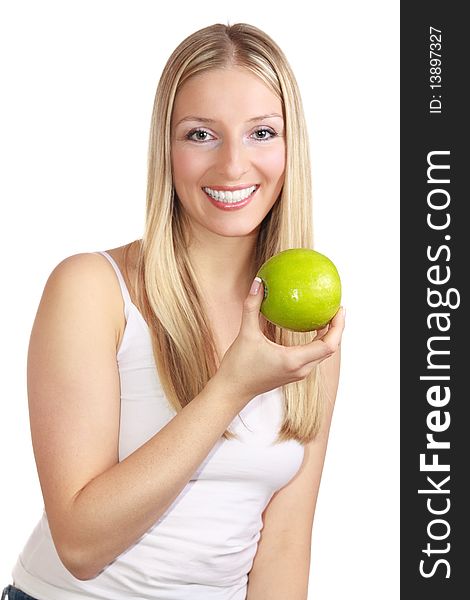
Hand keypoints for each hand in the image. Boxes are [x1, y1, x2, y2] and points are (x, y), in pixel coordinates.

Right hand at [214, 278, 344, 399]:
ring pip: (322, 354)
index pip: (329, 345)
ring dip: (327, 336)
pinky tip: (308, 327)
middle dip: (336, 328)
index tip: (339, 308)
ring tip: (325, 315)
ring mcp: (298, 373)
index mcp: (294, 360)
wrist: (232, 391)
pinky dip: (316, 342)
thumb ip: (252, 307)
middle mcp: (301, 369)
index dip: (338, 326)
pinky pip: (312, 356)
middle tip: (334, 307)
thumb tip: (258, 283)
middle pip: (330, 349)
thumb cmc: (238, 366)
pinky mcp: (293, 373)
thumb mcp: (245, 334)